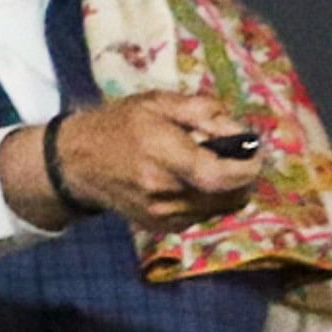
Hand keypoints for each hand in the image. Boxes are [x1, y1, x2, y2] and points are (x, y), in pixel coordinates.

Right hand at [0, 91, 261, 231]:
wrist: (77, 163)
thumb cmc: (121, 124)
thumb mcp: (160, 103)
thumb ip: (205, 113)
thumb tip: (242, 131)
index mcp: (163, 155)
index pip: (221, 176)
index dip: (248, 167)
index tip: (255, 151)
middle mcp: (165, 193)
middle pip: (230, 197)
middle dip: (243, 176)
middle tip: (236, 153)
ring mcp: (163, 216)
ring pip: (221, 208)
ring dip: (227, 187)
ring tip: (208, 162)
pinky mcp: (162, 228)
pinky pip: (204, 215)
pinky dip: (209, 198)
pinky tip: (190, 179)